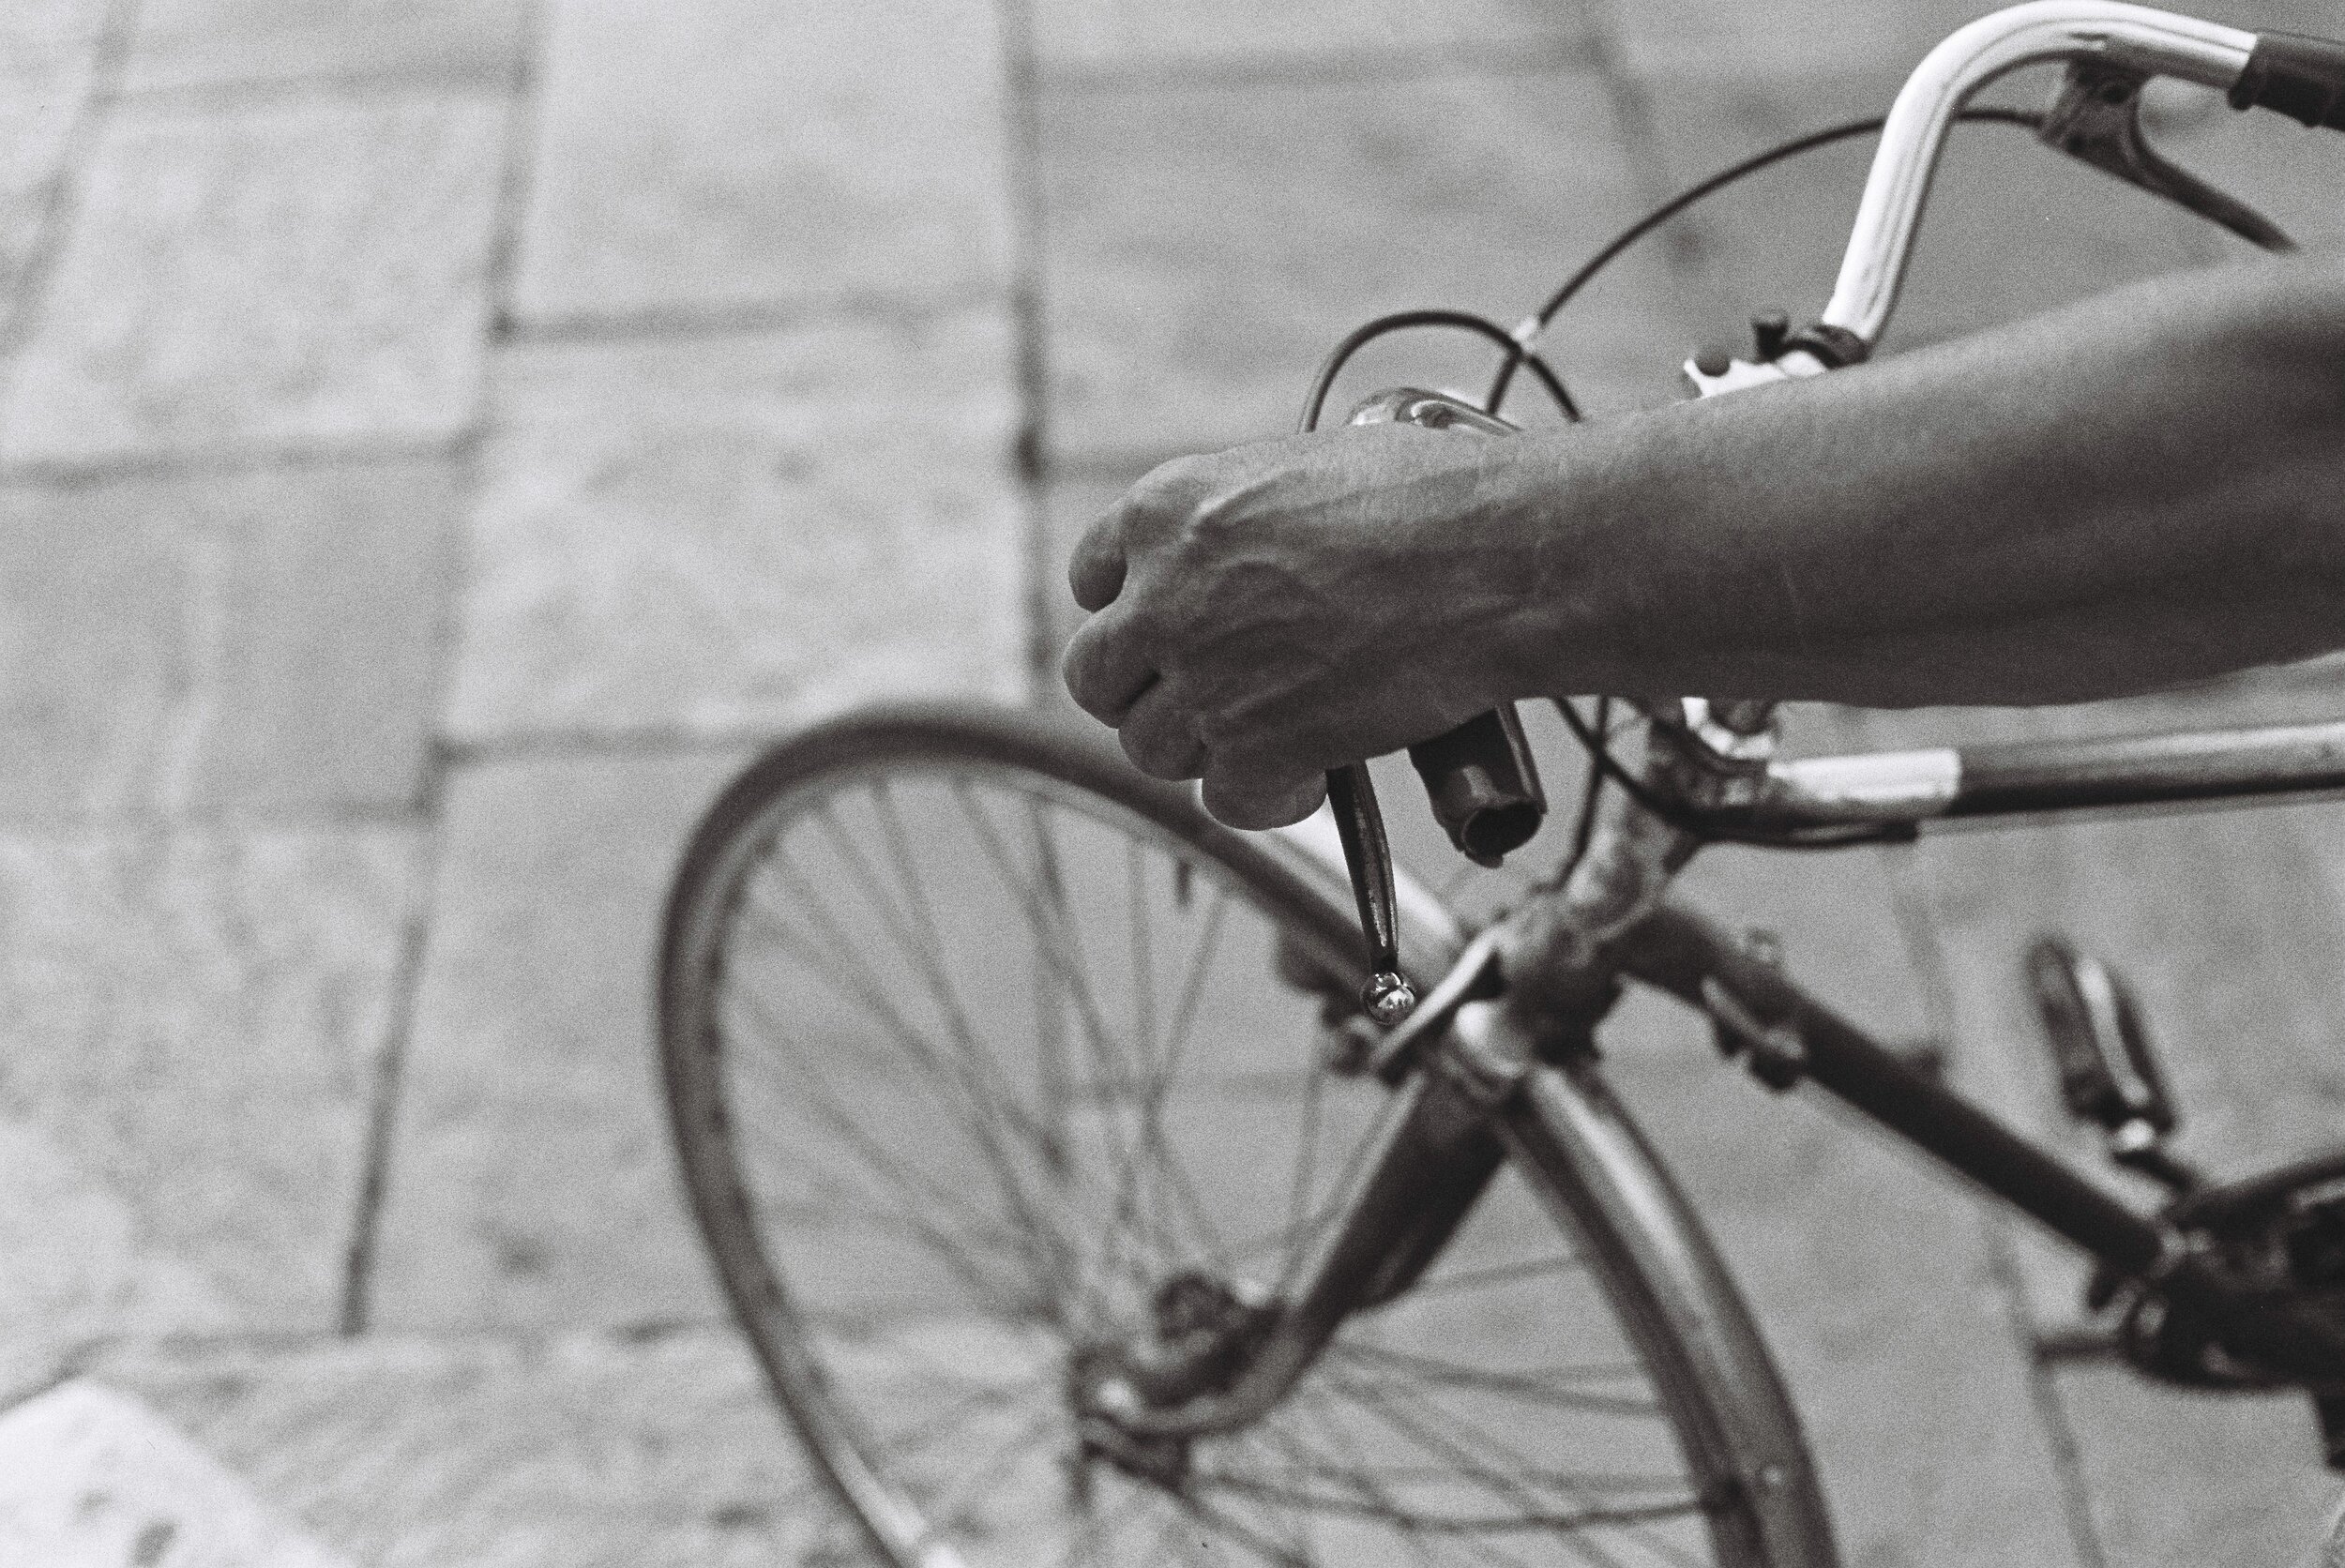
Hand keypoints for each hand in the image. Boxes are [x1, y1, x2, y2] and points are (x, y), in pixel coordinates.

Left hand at [1061, 423, 1533, 828]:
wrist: (1499, 557)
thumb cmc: (1432, 500)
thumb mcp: (1297, 473)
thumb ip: (1235, 527)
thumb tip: (1240, 569)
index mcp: (1166, 511)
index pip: (1092, 580)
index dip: (1130, 613)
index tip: (1164, 632)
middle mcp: (1163, 596)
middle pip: (1098, 676)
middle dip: (1145, 692)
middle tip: (1204, 696)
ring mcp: (1203, 678)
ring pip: (1151, 747)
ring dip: (1204, 747)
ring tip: (1273, 727)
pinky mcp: (1254, 750)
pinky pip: (1223, 800)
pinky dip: (1265, 796)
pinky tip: (1310, 771)